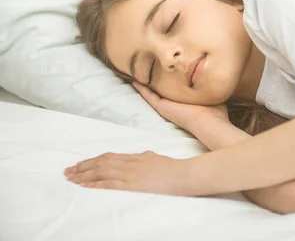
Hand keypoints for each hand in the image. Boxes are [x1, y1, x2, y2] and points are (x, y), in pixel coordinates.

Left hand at [64, 151, 187, 194]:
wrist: (180, 174)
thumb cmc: (170, 168)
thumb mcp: (154, 158)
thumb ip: (144, 157)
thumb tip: (141, 156)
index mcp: (133, 157)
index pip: (107, 157)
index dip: (91, 161)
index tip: (79, 165)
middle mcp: (128, 163)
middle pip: (100, 163)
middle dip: (82, 167)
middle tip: (67, 171)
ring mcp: (129, 173)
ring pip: (101, 172)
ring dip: (84, 175)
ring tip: (71, 178)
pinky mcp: (131, 184)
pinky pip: (109, 184)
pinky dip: (95, 184)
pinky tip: (85, 185)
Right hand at [133, 82, 228, 134]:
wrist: (209, 122)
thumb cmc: (215, 112)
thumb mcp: (212, 94)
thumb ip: (211, 87)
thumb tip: (216, 76)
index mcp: (185, 102)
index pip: (174, 92)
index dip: (168, 83)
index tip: (162, 73)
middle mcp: (174, 105)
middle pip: (160, 92)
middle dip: (154, 82)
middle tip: (144, 71)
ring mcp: (166, 106)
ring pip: (152, 94)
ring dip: (144, 85)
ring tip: (135, 75)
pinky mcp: (162, 107)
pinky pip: (149, 96)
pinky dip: (141, 89)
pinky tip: (134, 81)